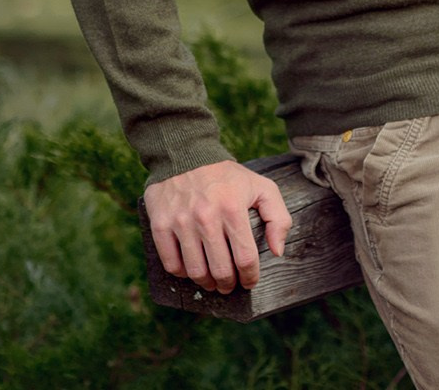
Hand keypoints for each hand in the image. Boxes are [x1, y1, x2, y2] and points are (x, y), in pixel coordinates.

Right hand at [144, 159, 291, 292]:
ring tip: (213, 280)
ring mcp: (181, 222)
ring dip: (207, 283)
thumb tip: (277, 251)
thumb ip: (278, 217)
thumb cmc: (227, 176)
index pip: (245, 259)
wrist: (186, 153)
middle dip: (229, 284)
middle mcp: (206, 217)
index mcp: (233, 208)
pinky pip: (172, 264)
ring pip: (196, 272)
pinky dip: (183, 273)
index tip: (250, 280)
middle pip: (220, 271)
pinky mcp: (160, 224)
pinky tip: (192, 267)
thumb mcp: (261, 186)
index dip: (250, 277)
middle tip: (230, 284)